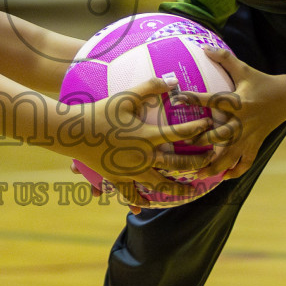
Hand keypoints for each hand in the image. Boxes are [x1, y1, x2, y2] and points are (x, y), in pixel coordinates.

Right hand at [76, 76, 218, 212]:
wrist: (75, 132)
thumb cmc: (101, 112)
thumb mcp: (126, 96)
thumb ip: (151, 87)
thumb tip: (173, 80)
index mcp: (148, 136)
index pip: (180, 133)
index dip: (197, 129)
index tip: (209, 126)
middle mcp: (144, 157)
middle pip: (178, 164)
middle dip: (197, 162)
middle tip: (210, 161)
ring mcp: (131, 171)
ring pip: (160, 185)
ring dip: (178, 190)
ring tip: (190, 193)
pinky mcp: (117, 178)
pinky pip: (131, 194)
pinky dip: (140, 201)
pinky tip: (146, 205)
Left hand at [172, 45, 285, 179]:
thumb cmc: (262, 82)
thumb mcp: (244, 69)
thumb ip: (225, 59)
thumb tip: (205, 47)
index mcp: (238, 101)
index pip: (213, 100)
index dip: (194, 99)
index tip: (176, 99)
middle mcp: (243, 121)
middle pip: (221, 135)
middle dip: (202, 141)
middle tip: (183, 145)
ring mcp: (250, 135)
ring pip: (231, 155)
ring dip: (215, 166)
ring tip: (199, 174)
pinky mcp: (255, 144)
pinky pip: (246, 162)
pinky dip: (236, 171)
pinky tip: (223, 177)